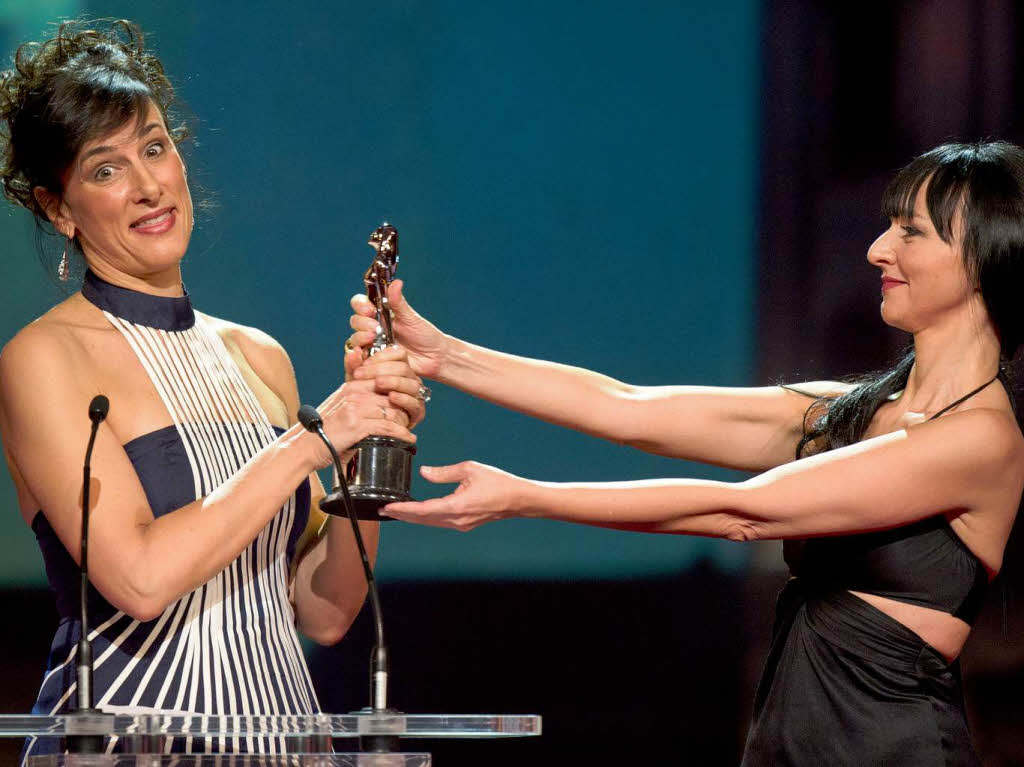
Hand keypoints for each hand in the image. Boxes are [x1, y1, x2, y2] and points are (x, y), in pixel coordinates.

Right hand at [308, 381, 416, 468]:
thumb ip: (359, 400)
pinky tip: (408, 439)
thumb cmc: (324, 430)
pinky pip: (388, 427)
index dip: (399, 394)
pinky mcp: (357, 425)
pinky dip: (401, 434)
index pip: (385, 382)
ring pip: (393, 412)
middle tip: (410, 420)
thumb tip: (382, 403)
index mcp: (351, 386)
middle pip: (392, 397)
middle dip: (404, 409)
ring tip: (407, 430)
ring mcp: (355, 409)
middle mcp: (354, 394)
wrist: (306, 447)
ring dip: (404, 423)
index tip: (406, 405)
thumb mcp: (341, 408)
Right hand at [347, 280, 446, 378]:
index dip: (360, 305)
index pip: (360, 304)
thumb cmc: (424, 335)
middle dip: (362, 322)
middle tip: (374, 328)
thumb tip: (396, 282)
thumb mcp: (411, 317)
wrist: (434, 357)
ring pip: (355, 339)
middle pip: (355, 321)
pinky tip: (370, 353)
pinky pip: (361, 358)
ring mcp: (373, 344)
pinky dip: (362, 354)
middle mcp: (373, 328)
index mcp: (380, 313)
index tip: (369, 309)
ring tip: (374, 338)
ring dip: (360, 337)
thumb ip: (399, 302)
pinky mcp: (374, 360)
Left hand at [350, 345, 426, 427]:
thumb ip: (354, 365)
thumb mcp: (355, 381)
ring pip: (412, 383)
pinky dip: (403, 399)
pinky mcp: (418, 412)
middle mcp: (410, 379)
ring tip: (377, 383)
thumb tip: (354, 351)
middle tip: (362, 374)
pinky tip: (391, 397)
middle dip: (381, 369)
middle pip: (403, 367)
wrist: (365, 425)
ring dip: (394, 382)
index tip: (362, 363)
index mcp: (398, 367)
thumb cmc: (361, 399)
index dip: (380, 356)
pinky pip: (415, 403)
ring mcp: (415, 395)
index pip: (398, 354)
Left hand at [380, 461, 528, 530]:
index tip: (387, 507)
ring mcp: (460, 524)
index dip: (403, 508)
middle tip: (383, 510)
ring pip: (430, 522)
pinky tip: (418, 513)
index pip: (422, 509)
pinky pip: (439, 522)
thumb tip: (425, 472)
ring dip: (412, 517)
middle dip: (402, 515)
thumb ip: (444, 472)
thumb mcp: (470, 469)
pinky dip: (425, 517)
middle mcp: (456, 520)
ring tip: (396, 512)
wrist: (518, 500)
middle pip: (422, 519)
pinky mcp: (464, 524)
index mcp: (456, 506)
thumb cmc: (498, 483)